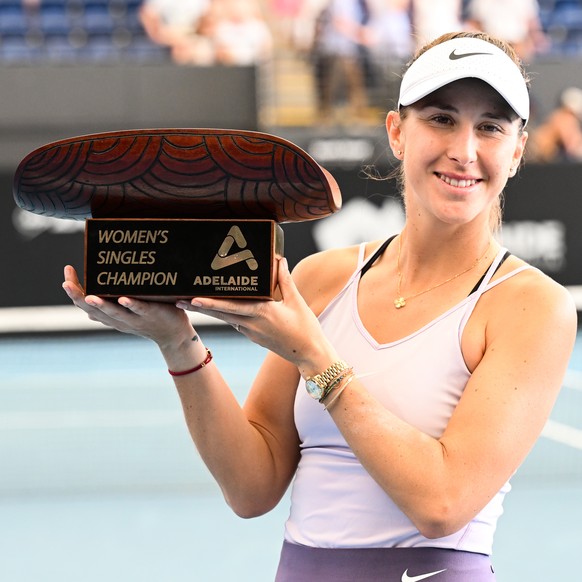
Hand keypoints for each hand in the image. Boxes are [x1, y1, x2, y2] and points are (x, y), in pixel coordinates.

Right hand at [62, 265, 194, 348]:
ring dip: (101, 305)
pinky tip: (123, 299)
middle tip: (65, 283)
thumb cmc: (148, 319)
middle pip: (93, 310)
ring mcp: (134, 318)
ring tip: (89, 296)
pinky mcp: (151, 314)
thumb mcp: (125, 313)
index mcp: (110, 316)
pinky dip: (130, 305)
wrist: (173, 335)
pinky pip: (139, 310)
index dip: (73, 293)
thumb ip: (109, 307)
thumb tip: (88, 301)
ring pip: (114, 313)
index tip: (66, 276)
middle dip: (78, 297)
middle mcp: (118, 319)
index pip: (85, 305)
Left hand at [178, 258, 336, 370]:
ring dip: (208, 311)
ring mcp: (250, 332)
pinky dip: (223, 314)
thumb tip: (278, 259)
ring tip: (188, 302)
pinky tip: (216, 308)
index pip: (230, 307)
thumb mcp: (296, 301)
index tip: (193, 298)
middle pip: (220, 314)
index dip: (211, 303)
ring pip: (225, 318)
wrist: (310, 354)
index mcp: (262, 313)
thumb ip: (284, 279)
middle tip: (178, 300)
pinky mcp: (253, 335)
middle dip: (198, 307)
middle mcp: (251, 324)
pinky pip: (235, 321)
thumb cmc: (306, 328)